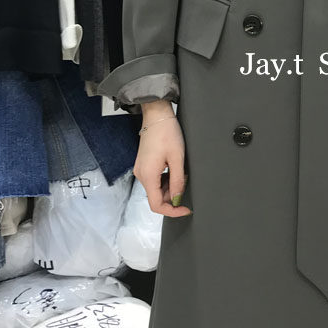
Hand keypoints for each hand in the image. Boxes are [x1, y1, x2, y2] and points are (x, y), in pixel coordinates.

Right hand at [134, 101, 191, 217]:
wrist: (156, 116)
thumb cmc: (167, 133)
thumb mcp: (177, 159)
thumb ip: (177, 181)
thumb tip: (178, 199)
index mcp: (148, 176)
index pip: (156, 205)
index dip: (172, 211)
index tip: (185, 209)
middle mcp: (141, 175)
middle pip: (157, 197)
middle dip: (173, 194)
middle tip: (185, 179)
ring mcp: (141, 170)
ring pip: (157, 188)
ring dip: (171, 185)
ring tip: (180, 170)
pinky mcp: (144, 165)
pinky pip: (155, 179)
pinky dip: (166, 179)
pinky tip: (174, 167)